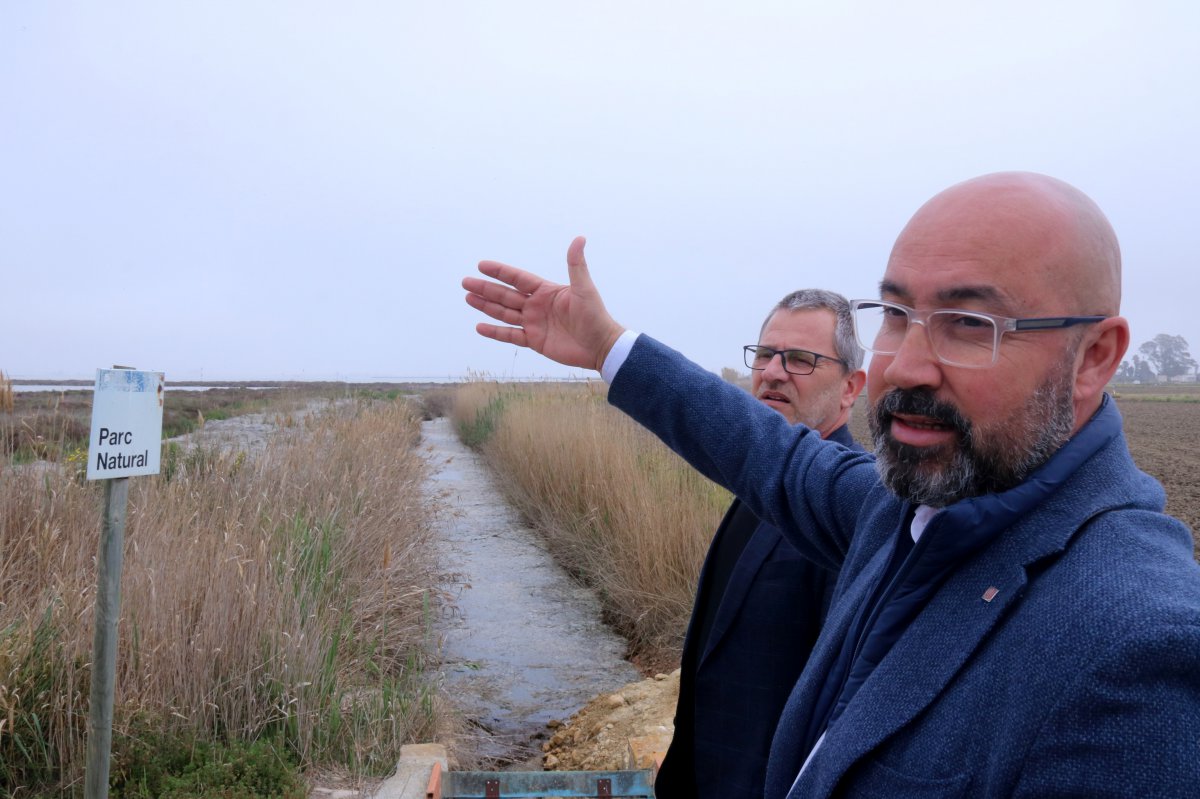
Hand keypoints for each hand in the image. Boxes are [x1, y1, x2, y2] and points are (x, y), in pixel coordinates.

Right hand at [464, 236, 625, 371]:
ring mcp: (534, 323)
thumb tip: (579, 238)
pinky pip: (510, 336)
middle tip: (465, 282)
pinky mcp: (534, 341)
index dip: (500, 272)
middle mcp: (536, 305)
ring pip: (504, 313)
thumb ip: (576, 264)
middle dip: (486, 288)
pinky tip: (480, 327)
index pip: (518, 279)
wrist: (600, 346)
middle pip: (506, 295)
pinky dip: (495, 332)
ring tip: (468, 298)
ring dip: (486, 306)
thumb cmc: (595, 315)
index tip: (482, 265)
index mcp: (546, 291)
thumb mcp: (584, 288)